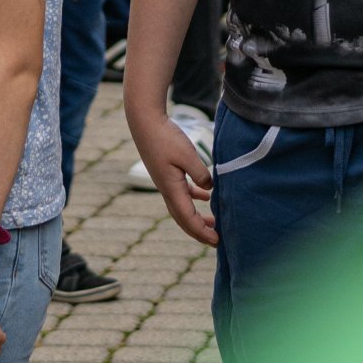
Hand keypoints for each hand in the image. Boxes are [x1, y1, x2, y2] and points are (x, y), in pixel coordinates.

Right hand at [125, 109, 216, 247]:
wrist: (145, 121)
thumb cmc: (165, 137)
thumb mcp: (187, 154)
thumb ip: (200, 173)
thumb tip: (210, 189)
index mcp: (172, 188)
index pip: (188, 218)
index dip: (202, 232)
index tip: (217, 241)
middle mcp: (167, 189)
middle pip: (184, 219)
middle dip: (199, 232)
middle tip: (216, 241)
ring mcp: (166, 181)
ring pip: (182, 207)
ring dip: (197, 217)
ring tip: (213, 223)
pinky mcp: (167, 172)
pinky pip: (182, 192)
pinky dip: (194, 198)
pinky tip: (206, 196)